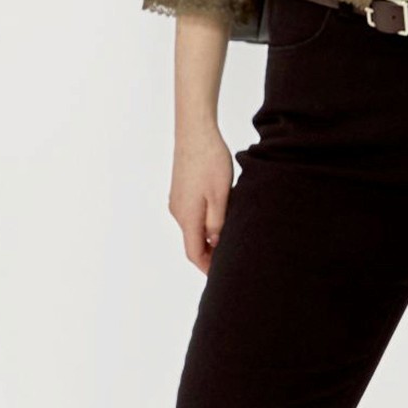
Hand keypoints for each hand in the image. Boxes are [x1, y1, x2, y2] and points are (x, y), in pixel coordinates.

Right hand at [169, 125, 234, 273]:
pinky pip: (191, 215)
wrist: (195, 131)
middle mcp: (178, 212)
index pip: (194, 253)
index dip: (208, 268)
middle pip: (192, 243)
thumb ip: (217, 224)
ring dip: (208, 237)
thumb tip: (215, 244)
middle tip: (231, 260)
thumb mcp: (221, 196)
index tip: (222, 276)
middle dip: (210, 255)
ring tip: (230, 239)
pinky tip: (220, 217)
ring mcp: (177, 200)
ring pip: (192, 228)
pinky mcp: (180, 190)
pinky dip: (204, 223)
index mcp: (187, 216)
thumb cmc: (210, 161)